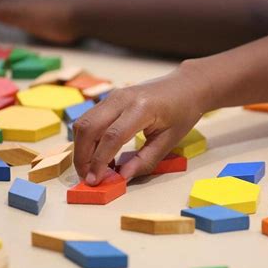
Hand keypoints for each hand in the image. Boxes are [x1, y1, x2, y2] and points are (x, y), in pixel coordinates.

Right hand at [73, 61, 209, 185]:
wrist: (185, 86)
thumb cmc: (182, 112)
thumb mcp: (169, 141)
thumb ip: (145, 160)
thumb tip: (122, 177)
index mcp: (142, 108)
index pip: (112, 136)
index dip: (99, 161)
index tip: (95, 181)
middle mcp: (122, 98)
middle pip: (89, 127)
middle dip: (82, 156)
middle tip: (88, 178)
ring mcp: (113, 96)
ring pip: (84, 122)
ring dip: (81, 148)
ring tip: (92, 169)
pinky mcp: (110, 99)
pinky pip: (90, 119)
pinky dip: (88, 139)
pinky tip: (98, 155)